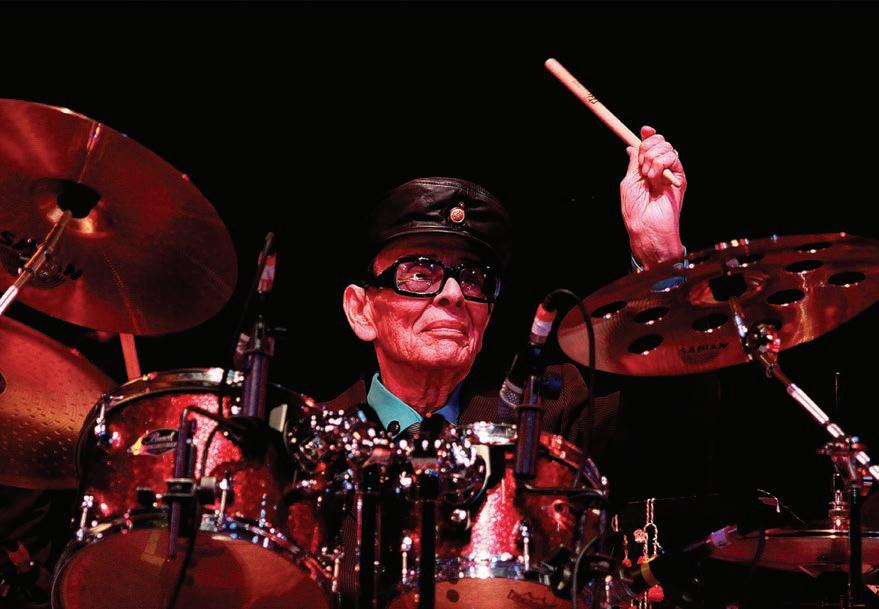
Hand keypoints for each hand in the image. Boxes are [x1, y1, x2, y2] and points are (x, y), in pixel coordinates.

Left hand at [620, 125, 685, 267]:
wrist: (647, 227)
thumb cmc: (635, 210)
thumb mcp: (629, 182)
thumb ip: (634, 163)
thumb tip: (632, 146)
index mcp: (647, 169)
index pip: (651, 145)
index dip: (648, 135)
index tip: (644, 130)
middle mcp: (660, 169)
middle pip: (659, 141)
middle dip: (647, 148)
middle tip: (642, 167)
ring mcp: (671, 172)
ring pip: (666, 147)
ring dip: (652, 159)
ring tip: (648, 178)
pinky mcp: (680, 177)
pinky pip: (672, 157)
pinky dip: (660, 165)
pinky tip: (656, 179)